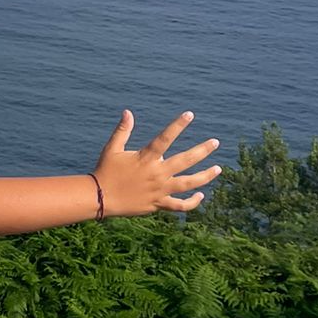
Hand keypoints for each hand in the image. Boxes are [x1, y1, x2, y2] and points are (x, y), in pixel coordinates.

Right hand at [95, 109, 221, 216]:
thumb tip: (128, 112)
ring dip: (205, 176)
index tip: (190, 115)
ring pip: (189, 184)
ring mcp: (159, 190)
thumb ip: (122, 131)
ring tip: (218, 169)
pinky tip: (201, 195)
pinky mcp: (158, 204)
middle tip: (215, 142)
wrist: (100, 198)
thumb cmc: (105, 170)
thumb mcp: (112, 148)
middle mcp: (156, 173)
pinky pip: (180, 205)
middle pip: (185, 160)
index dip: (178, 125)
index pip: (165, 138)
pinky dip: (192, 202)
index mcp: (145, 158)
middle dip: (202, 150)